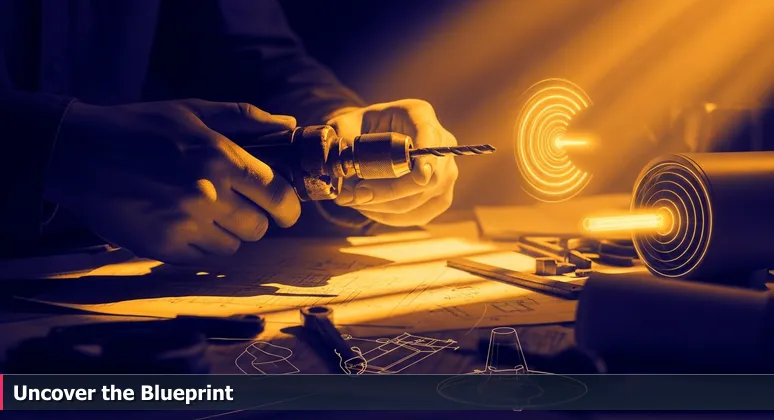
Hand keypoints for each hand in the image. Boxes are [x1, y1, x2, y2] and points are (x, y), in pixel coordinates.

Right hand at [45, 99, 300, 264]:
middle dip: (256, 218)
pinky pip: (204, 259)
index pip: (278, 196)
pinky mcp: (162, 247)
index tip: (285, 209)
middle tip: (239, 206)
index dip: (288, 207)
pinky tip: (186, 225)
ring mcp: (184, 224)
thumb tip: (289, 126)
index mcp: (220, 158)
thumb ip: (246, 119)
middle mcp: (208, 195)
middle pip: (260, 227)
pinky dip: (203, 246)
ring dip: (229, 233)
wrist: (78, 153)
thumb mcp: (193, 112)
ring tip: (207, 213)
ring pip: (234, 246)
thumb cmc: (140, 127)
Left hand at [326, 99, 458, 226]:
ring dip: (382, 206)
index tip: (419, 177)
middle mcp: (442, 142)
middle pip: (427, 178)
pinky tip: (369, 207)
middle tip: (352, 195)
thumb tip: (346, 173)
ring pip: (420, 200)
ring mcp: (446, 170)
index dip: (427, 159)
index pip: (430, 137)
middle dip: (387, 192)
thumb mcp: (345, 126)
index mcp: (419, 114)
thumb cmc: (359, 129)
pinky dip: (389, 216)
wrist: (368, 139)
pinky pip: (418, 214)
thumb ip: (344, 144)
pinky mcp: (440, 195)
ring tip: (353, 199)